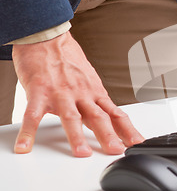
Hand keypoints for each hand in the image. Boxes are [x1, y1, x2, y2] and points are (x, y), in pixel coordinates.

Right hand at [12, 32, 143, 156]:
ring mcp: (61, 93)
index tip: (137, 144)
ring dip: (77, 135)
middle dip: (108, 135)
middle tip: (116, 150)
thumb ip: (95, 101)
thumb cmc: (67, 59)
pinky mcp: (39, 91)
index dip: (128, 130)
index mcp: (95, 93)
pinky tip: (25, 145)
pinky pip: (33, 115)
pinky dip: (29, 132)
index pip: (116, 115)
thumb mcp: (89, 80)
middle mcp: (82, 94)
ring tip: (81, 152)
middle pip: (98, 117)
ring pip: (71, 117)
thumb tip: (107, 120)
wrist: (47, 37)